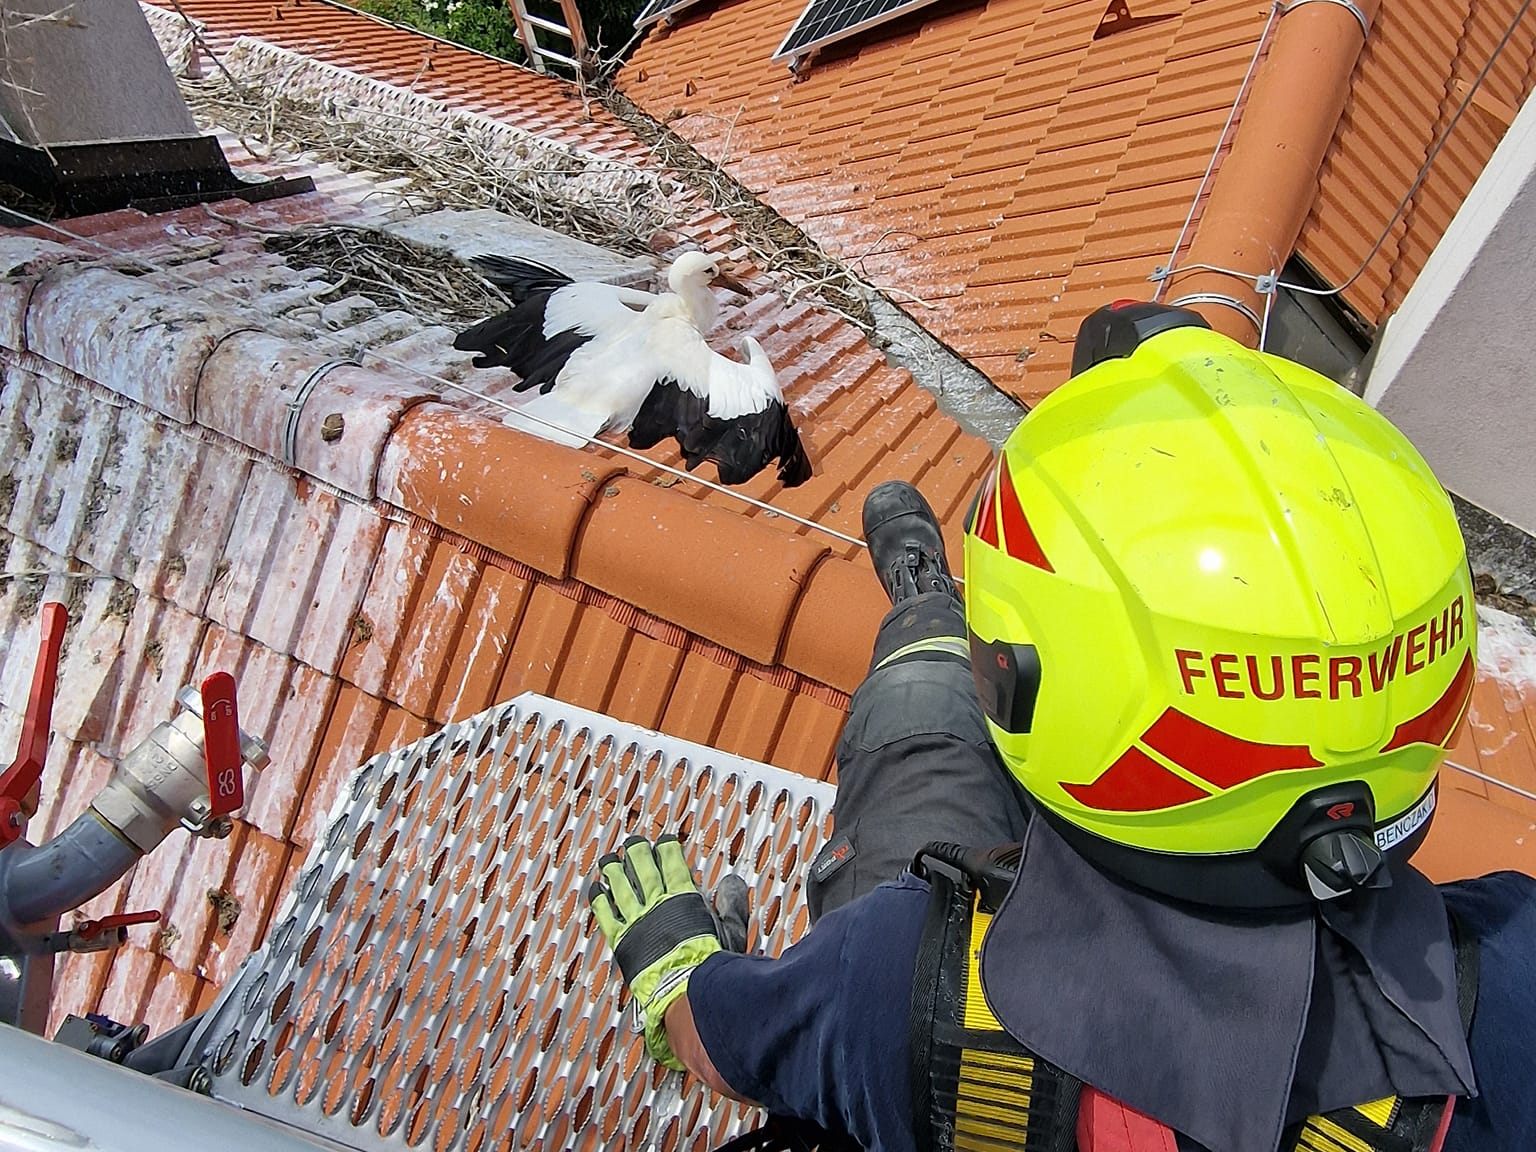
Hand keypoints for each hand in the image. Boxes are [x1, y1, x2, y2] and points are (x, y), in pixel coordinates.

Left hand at [589, 834, 726, 1068]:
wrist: (687, 994)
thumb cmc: (711, 967)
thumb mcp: (732, 932)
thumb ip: (732, 904)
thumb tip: (731, 881)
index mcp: (683, 897)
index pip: (671, 860)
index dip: (666, 847)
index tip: (664, 842)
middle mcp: (656, 903)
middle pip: (641, 865)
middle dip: (637, 850)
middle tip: (634, 843)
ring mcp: (636, 920)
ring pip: (618, 884)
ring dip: (613, 868)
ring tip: (609, 859)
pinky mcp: (622, 940)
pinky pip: (604, 913)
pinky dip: (598, 899)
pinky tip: (595, 889)